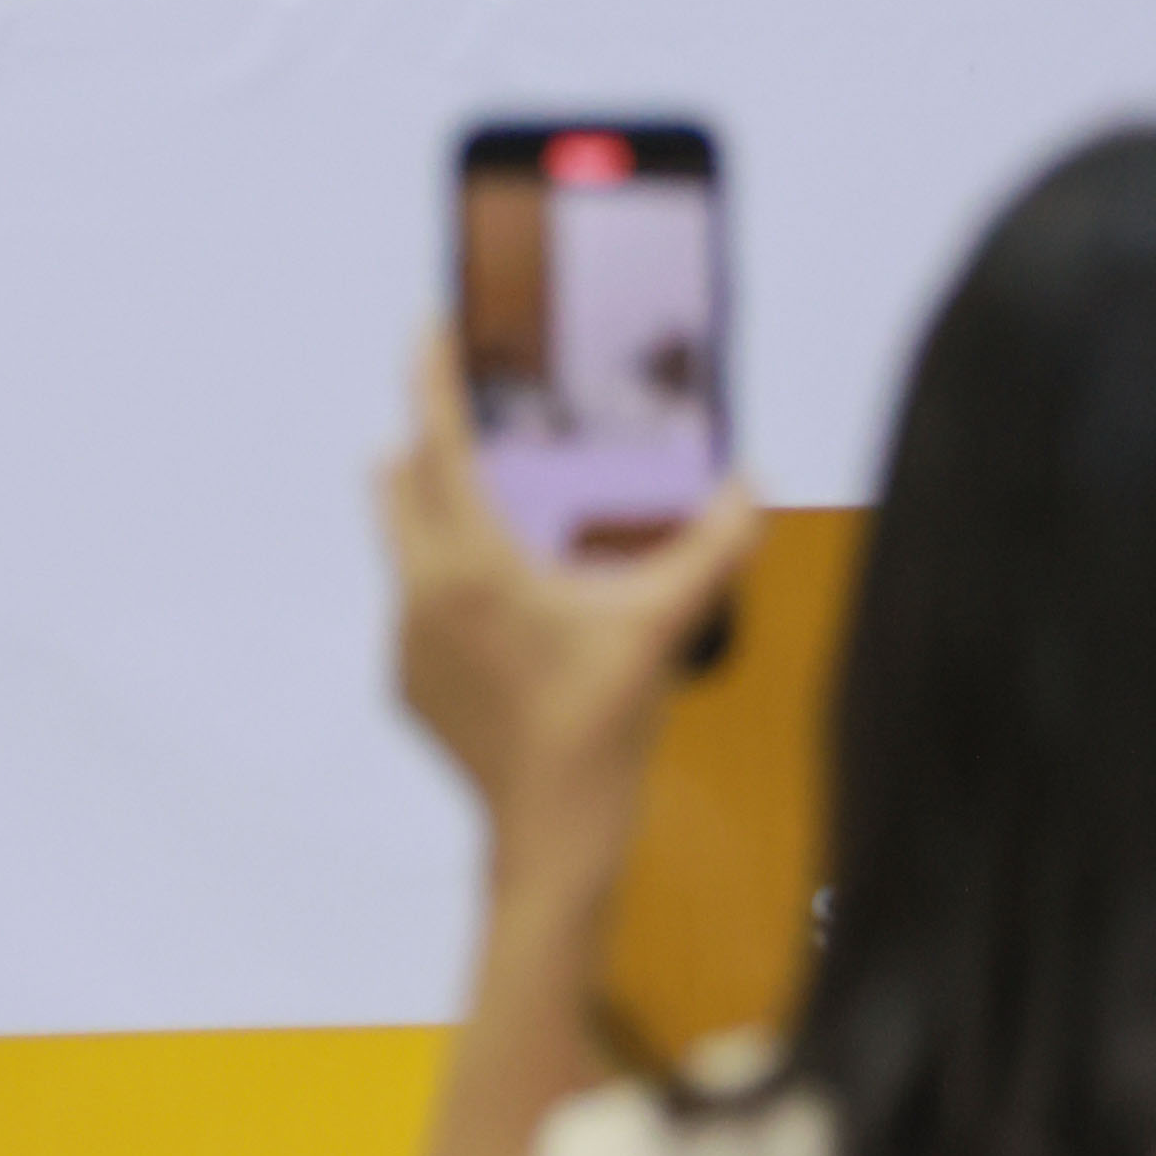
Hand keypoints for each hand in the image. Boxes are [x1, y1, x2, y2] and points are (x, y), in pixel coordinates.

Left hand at [378, 334, 761, 845]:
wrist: (554, 830)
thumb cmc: (605, 721)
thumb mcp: (662, 622)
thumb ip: (713, 547)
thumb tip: (756, 485)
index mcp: (474, 566)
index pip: (441, 444)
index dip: (433, 377)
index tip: (427, 325)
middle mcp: (421, 593)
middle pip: (399, 481)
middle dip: (426, 439)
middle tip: (463, 412)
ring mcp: (402, 640)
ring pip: (404, 545)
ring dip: (436, 515)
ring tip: (492, 509)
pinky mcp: (401, 680)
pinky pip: (412, 603)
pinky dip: (443, 583)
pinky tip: (499, 609)